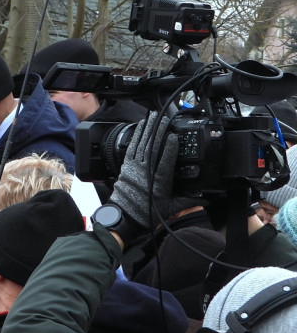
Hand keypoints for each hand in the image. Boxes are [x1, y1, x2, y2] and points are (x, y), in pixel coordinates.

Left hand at [109, 112, 178, 228]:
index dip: (169, 148)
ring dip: (148, 129)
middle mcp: (146, 171)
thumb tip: (206, 200)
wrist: (126, 216)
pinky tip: (140, 126)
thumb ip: (188, 201)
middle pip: (152, 148)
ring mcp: (135, 167)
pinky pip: (132, 147)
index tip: (173, 136)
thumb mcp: (170, 208)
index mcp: (159, 181)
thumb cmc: (147, 213)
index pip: (165, 161)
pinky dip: (136, 135)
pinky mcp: (127, 165)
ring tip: (153, 117)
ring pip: (142, 144)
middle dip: (158, 131)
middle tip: (164, 119)